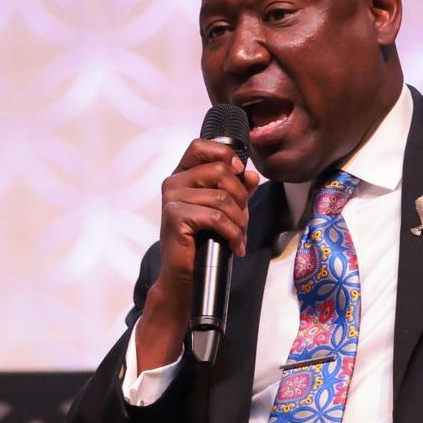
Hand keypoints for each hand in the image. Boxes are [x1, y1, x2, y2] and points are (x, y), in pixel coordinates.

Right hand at [136, 139, 260, 370]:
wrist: (185, 275)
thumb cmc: (203, 241)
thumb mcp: (224, 210)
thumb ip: (236, 190)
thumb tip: (251, 175)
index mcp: (182, 175)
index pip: (200, 146)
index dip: (224, 154)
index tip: (239, 172)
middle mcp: (173, 182)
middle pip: (219, 171)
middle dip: (240, 196)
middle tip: (243, 219)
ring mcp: (172, 199)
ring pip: (221, 198)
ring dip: (239, 220)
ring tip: (239, 236)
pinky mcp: (175, 217)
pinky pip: (216, 217)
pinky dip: (233, 233)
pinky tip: (235, 246)